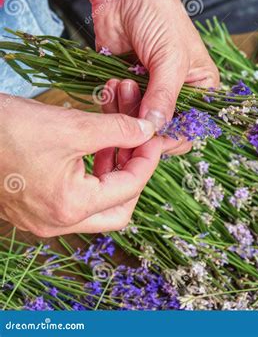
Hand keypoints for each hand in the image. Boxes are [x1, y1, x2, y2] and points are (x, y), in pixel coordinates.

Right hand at [0, 94, 160, 236]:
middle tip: (140, 146)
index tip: (155, 136)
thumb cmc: (4, 129)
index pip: (129, 187)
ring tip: (119, 137)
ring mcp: (45, 217)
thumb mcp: (70, 125)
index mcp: (70, 206)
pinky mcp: (36, 206)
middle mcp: (58, 221)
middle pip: (119, 209)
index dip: (148, 158)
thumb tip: (147, 129)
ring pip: (100, 203)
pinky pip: (78, 196)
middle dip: (135, 174)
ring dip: (115, 169)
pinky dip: (94, 172)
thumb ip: (117, 129)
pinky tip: (97, 145)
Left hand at [69, 0, 219, 155]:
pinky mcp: (126, 87)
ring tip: (124, 83)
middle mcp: (176, 94)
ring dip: (127, 108)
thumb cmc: (159, 16)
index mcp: (200, 88)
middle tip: (134, 112)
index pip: (191, 127)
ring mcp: (149, 92)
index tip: (153, 137)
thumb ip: (164, 96)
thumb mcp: (170, 59)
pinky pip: (118, 110)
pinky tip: (113, 83)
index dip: (173, 136)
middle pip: (162, 129)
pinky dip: (113, 102)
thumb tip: (155, 128)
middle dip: (145, 123)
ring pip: (137, 122)